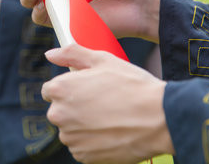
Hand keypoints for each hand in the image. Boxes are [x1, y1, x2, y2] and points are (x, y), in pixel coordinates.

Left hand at [41, 44, 174, 163]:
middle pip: (59, 111)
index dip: (68, 88)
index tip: (85, 90)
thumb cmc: (132, 85)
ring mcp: (71, 138)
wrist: (158, 118)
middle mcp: (59, 115)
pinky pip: (82, 147)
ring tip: (109, 117)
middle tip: (102, 102)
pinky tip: (111, 132)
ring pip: (71, 130)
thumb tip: (51, 54)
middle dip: (74, 107)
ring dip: (83, 125)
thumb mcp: (102, 59)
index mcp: (60, 89)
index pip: (49, 90)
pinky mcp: (84, 156)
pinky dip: (93, 142)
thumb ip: (72, 54)